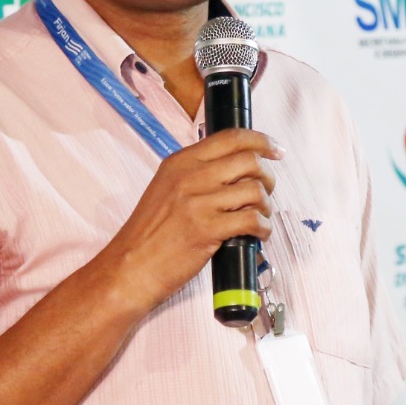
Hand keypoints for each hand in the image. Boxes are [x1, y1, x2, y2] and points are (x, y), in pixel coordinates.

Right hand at [107, 129, 283, 312]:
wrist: (130, 267)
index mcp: (180, 162)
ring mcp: (199, 202)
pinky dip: (263, 228)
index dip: (261, 141)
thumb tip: (236, 171)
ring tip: (259, 218)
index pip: (231, 137)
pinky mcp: (208, 229)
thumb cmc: (149, 235)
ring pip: (255, 190)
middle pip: (250, 161)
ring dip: (266, 206)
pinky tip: (257, 235)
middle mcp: (190, 176)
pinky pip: (252, 219)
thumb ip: (196, 175)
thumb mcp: (165, 189)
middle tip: (266, 193)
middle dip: (268, 177)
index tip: (276, 150)